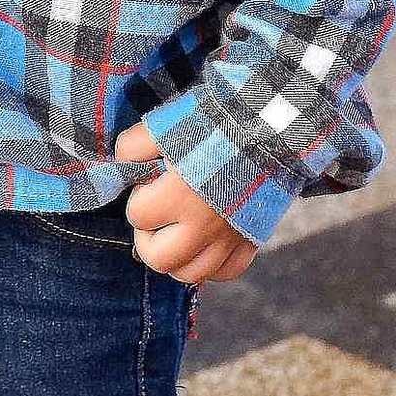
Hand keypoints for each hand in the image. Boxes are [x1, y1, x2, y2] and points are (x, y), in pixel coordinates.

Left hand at [114, 122, 257, 284]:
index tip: (150, 180)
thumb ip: (134, 146)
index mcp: (180, 196)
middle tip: (155, 215)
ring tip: (176, 230)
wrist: (274, 123)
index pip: (138, 215)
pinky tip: (205, 243)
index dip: (139, 196)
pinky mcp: (253, 237)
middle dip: (148, 238)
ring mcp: (231, 235)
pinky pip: (227, 271)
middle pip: (159, 259)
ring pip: (191, 274)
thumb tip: (121, 163)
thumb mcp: (167, 123)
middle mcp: (205, 225)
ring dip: (176, 256)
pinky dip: (211, 264)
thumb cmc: (218, 121)